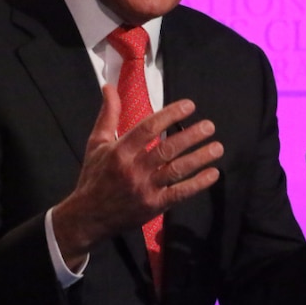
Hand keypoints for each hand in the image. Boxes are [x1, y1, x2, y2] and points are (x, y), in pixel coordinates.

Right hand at [52, 85, 223, 268]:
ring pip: (176, 171)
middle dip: (191, 136)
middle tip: (210, 126)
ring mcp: (144, 188)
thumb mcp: (96, 144)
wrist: (87, 217)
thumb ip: (108, 115)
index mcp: (119, 151)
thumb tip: (108, 87)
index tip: (190, 106)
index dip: (170, 115)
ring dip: (199, 158)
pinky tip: (213, 173)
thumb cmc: (94, 177)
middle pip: (166, 149)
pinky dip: (198, 184)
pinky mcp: (153, 206)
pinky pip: (179, 193)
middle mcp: (133, 169)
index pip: (148, 128)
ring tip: (217, 147)